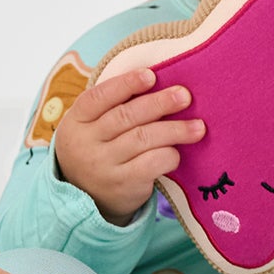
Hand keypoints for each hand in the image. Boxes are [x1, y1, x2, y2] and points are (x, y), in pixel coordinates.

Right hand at [52, 68, 204, 224]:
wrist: (85, 198)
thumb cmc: (98, 149)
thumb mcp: (91, 127)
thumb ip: (114, 106)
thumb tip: (161, 83)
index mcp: (76, 121)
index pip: (98, 97)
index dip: (126, 84)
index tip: (151, 75)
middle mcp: (85, 144)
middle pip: (125, 117)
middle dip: (159, 103)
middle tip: (184, 96)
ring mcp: (103, 166)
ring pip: (142, 139)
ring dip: (174, 130)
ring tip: (198, 126)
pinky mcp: (122, 185)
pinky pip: (150, 164)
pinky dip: (168, 155)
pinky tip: (177, 153)